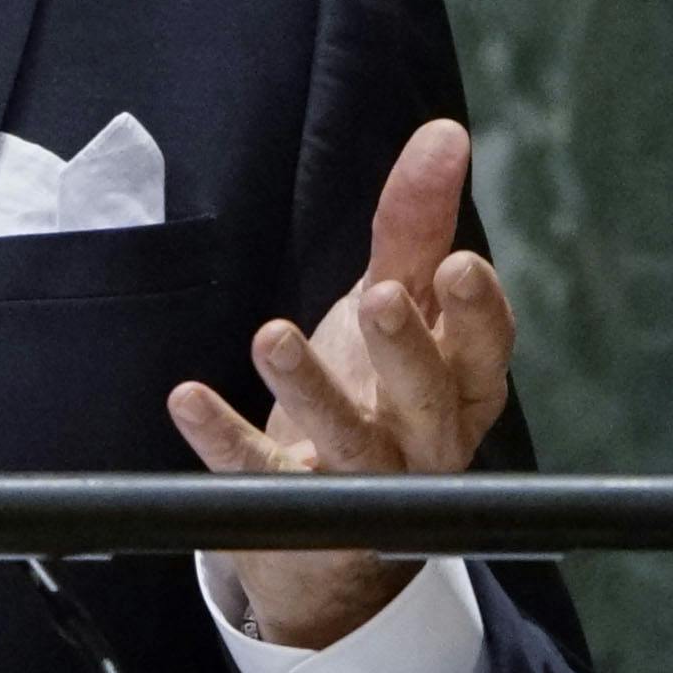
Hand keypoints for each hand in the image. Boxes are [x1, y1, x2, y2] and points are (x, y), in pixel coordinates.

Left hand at [167, 116, 513, 651]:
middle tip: (380, 297)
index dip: (476, 314)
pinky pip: (259, 479)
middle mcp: (423, 442)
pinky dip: (224, 439)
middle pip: (425, 398)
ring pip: (347, 442)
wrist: (334, 537)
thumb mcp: (397, 307)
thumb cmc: (378, 394)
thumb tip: (443, 134)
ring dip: (312, 391)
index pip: (484, 352)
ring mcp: (360, 487)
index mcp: (460, 390)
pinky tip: (188, 399)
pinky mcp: (292, 516)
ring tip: (271, 337)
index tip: (461, 263)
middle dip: (404, 349)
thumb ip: (416, 227)